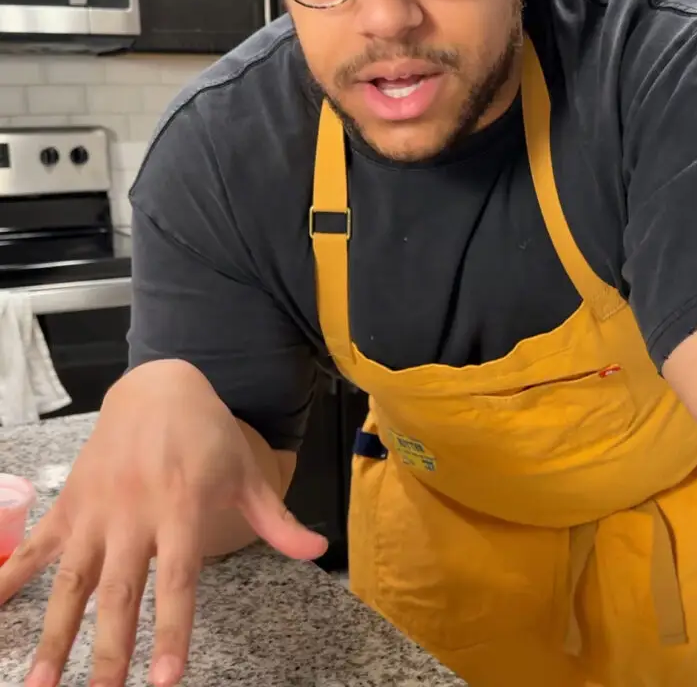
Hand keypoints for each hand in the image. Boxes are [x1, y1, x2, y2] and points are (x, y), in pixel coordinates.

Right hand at [0, 359, 326, 686]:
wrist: (157, 386)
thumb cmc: (206, 434)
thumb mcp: (245, 472)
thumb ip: (276, 519)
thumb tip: (318, 550)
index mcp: (180, 508)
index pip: (177, 581)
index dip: (172, 631)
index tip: (166, 681)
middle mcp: (134, 513)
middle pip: (119, 593)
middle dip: (109, 652)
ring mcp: (96, 510)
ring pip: (71, 581)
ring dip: (53, 635)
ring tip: (37, 685)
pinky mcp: (70, 504)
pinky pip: (33, 547)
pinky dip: (8, 578)